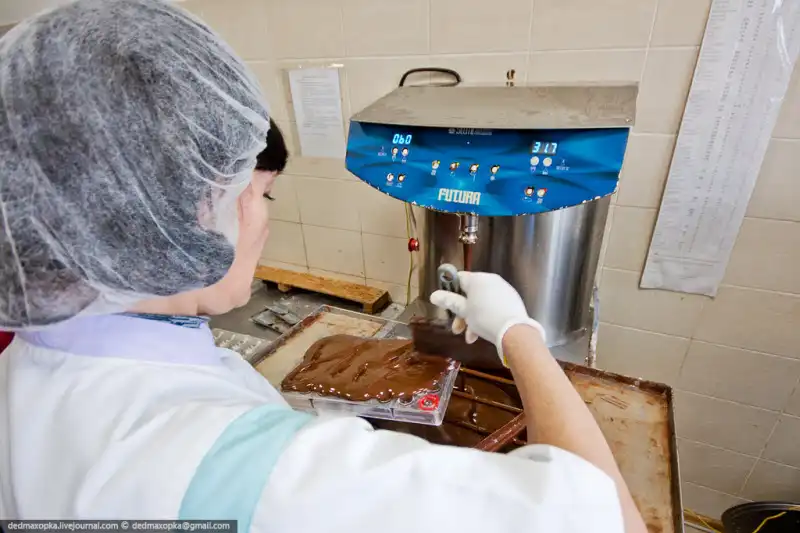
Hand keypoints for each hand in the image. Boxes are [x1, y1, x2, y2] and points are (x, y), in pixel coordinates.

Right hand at [430, 271, 545, 363]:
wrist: (513, 331)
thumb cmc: (484, 317)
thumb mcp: (463, 311)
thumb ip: (449, 301)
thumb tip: (434, 295)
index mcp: (478, 279)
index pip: (459, 278)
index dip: (450, 291)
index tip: (447, 305)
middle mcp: (491, 280)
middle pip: (470, 294)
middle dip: (462, 313)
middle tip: (457, 329)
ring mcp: (504, 290)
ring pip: (482, 303)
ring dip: (473, 319)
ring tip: (472, 337)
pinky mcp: (512, 301)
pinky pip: (494, 307)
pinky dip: (487, 317)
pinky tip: (485, 332)